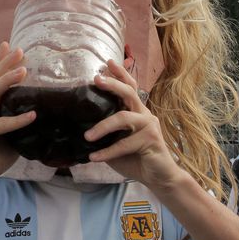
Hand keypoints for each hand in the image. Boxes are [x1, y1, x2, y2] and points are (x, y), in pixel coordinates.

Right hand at [0, 42, 36, 184]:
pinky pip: (2, 124)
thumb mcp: (12, 133)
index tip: (10, 45)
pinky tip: (33, 115)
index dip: (0, 61)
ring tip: (23, 71)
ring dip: (7, 80)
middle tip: (20, 50)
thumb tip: (43, 112)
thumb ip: (21, 120)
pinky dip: (18, 119)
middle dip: (4, 63)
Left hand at [85, 61, 181, 190]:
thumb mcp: (116, 143)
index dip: (120, 74)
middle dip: (113, 84)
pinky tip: (94, 157)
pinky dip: (108, 151)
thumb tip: (80, 131)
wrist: (158, 177)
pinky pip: (125, 144)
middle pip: (129, 93)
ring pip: (123, 118)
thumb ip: (105, 134)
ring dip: (102, 126)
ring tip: (87, 136)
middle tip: (96, 79)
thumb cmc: (136, 159)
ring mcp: (149, 126)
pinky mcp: (151, 140)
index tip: (107, 62)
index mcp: (137, 112)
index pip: (130, 87)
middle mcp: (144, 115)